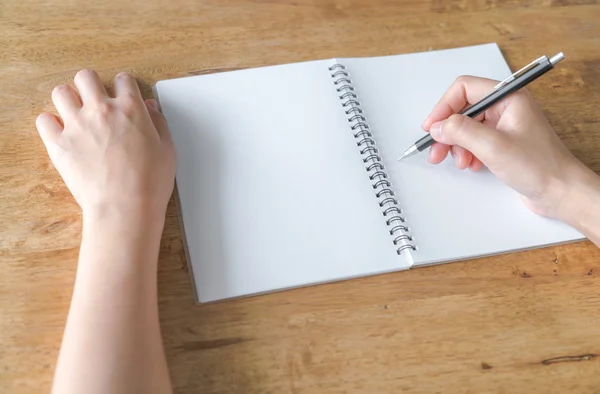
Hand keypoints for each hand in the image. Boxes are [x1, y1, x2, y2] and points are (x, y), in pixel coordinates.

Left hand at [36, 69, 174, 218]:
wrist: (125, 207)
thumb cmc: (149, 183)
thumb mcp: (167, 149)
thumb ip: (158, 123)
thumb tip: (151, 109)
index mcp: (131, 109)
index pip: (124, 80)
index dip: (124, 86)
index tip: (123, 94)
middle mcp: (101, 111)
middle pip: (86, 77)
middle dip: (91, 85)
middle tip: (95, 99)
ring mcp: (77, 125)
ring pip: (61, 92)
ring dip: (68, 99)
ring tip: (75, 113)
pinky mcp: (59, 144)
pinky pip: (43, 120)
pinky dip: (50, 123)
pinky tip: (60, 131)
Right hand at [422, 75, 585, 219]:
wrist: (560, 192)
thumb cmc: (540, 167)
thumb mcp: (493, 147)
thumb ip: (461, 132)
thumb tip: (438, 126)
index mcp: (509, 97)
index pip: (465, 89)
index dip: (444, 107)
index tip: (432, 127)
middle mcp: (506, 107)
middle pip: (463, 109)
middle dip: (448, 130)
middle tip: (436, 149)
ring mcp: (504, 124)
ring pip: (466, 127)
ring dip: (457, 145)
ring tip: (460, 162)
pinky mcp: (502, 141)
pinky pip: (475, 140)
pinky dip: (467, 152)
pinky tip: (472, 164)